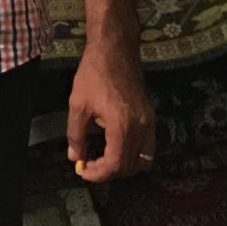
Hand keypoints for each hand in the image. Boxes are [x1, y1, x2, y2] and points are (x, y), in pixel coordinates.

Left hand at [66, 42, 154, 181]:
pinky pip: (148, 147)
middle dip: (108, 171)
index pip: (115, 164)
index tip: (84, 172)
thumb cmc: (93, 74)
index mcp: (122, 126)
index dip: (98, 174)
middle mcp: (141, 128)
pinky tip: (117, 148)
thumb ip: (76, 135)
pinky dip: (135, 155)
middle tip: (89, 165)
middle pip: (129, 166)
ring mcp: (149, 123)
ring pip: (142, 160)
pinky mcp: (151, 117)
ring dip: (123, 166)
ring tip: (103, 159)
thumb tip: (75, 158)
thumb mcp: (78, 104)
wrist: (115, 51)